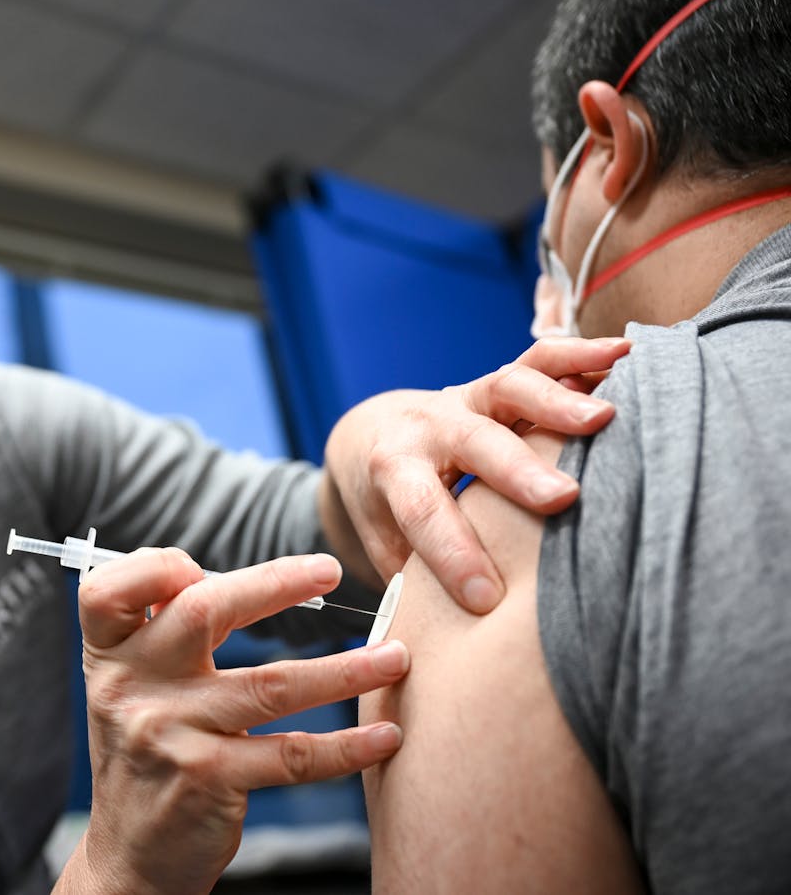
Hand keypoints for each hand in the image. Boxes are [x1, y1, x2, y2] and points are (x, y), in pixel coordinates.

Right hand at [55, 549, 408, 894]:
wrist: (131, 856)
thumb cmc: (144, 755)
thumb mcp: (129, 688)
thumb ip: (160, 633)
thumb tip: (230, 577)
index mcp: (107, 657)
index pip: (109, 590)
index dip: (156, 567)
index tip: (202, 567)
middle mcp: (130, 688)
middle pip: (201, 611)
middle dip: (275, 583)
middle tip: (331, 569)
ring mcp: (169, 733)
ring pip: (269, 684)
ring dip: (345, 669)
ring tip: (395, 657)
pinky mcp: (209, 779)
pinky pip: (293, 755)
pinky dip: (348, 746)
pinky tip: (385, 736)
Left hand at [322, 335, 631, 613]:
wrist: (369, 436)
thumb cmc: (384, 504)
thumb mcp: (383, 541)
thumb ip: (412, 574)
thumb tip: (447, 642)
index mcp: (393, 469)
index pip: (420, 510)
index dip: (452, 554)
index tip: (487, 599)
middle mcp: (430, 425)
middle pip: (472, 441)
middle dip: (516, 470)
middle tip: (563, 499)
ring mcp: (468, 396)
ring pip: (509, 385)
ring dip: (557, 401)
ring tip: (607, 418)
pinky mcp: (501, 382)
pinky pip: (540, 360)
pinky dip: (581, 355)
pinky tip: (626, 354)